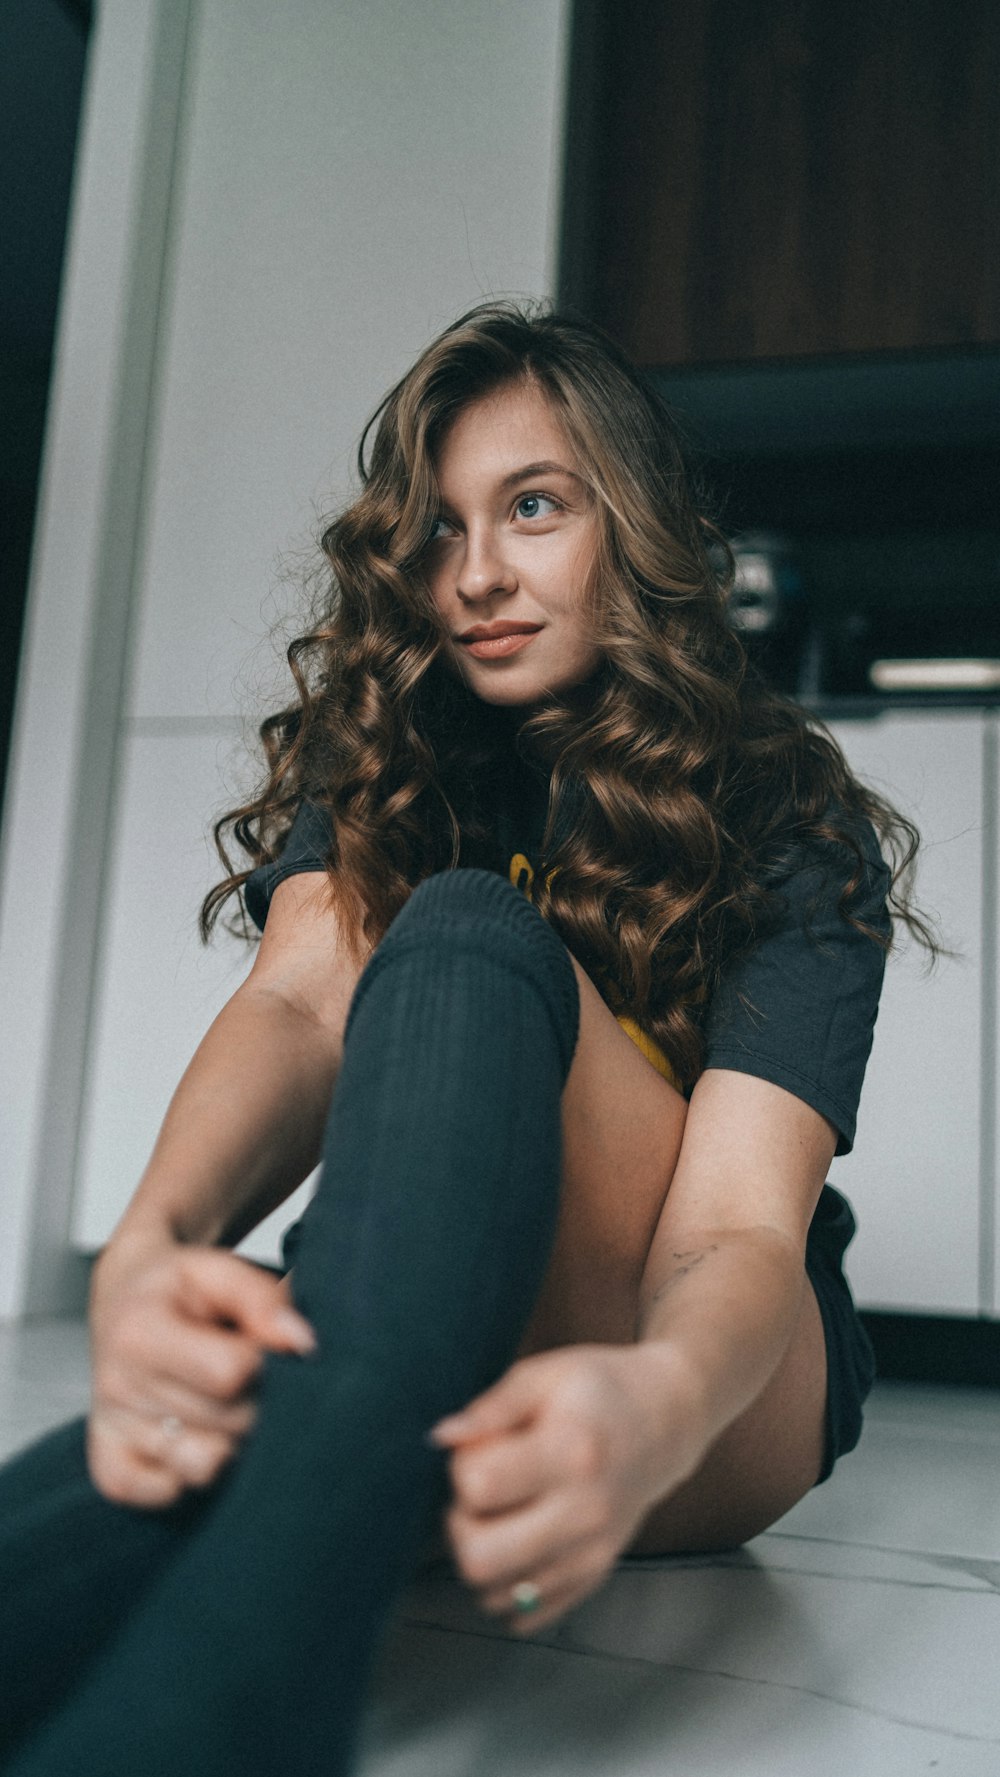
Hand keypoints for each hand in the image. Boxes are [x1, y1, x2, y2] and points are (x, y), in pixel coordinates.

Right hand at [87, 1236, 315, 1509]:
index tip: (257, 1345)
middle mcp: (116, 1386)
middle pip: (227, 1421)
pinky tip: (194, 1435)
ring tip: (219, 1402)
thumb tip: (302, 1343)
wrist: (124, 1305)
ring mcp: (111, 1432)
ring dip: (229, 1439)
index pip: (229, 1372)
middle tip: (243, 1373)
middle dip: (254, 1399)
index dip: (261, 1361)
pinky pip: (166, 1494)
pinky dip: (190, 1475)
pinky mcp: (109, 1469)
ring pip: (205, 1466)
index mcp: (138, 1332)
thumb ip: (262, 1300)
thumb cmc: (178, 1291)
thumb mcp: (216, 1272)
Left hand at [428, 1343, 699, 1634]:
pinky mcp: (596, 1573)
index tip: (480, 1447)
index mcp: (570, 1452)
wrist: (665, 1421)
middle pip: (480, 1557)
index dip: (462, 1465)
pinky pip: (530, 1612)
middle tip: (478, 1492)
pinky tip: (516, 1543)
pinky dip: (507, 1586)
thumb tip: (440, 1437)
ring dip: (482, 1555)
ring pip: (497, 1593)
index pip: (478, 1487)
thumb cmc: (599, 1389)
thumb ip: (491, 1409)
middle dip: (461, 1524)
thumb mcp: (544, 1376)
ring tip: (501, 1513)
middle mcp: (584, 1512)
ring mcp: (592, 1551)